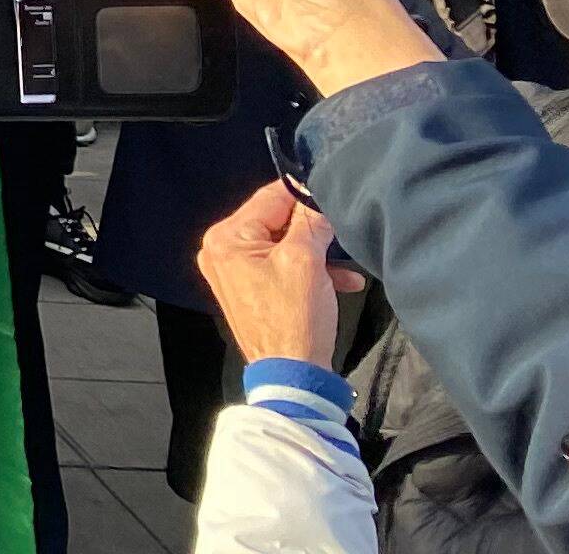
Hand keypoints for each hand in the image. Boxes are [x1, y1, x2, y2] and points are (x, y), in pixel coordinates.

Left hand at [196, 178, 361, 368]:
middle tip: (340, 232)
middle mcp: (222, 251)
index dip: (302, 194)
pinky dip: (311, 271)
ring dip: (317, 253)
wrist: (293, 376)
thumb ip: (309, 223)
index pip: (268, 198)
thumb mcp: (307, 261)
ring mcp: (235, 273)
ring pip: (284, 246)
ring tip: (345, 266)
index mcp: (226, 238)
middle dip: (311, 229)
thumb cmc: (295, 317)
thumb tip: (314, 197)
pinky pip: (283, 268)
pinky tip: (344, 280)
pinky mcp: (253, 291)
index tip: (331, 192)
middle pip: (275, 222)